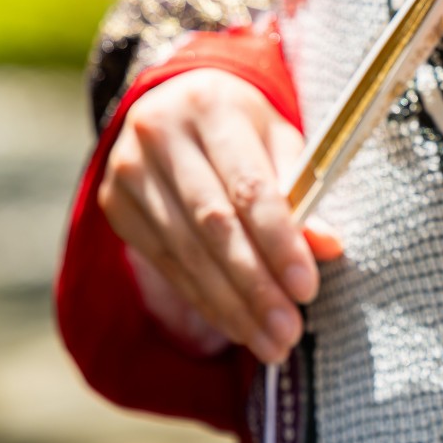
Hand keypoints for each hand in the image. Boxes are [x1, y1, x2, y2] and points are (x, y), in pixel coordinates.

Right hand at [98, 69, 343, 363]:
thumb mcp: (277, 140)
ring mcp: (129, 170)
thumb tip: (327, 247)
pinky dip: (204, 299)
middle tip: (288, 332)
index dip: (278, 241)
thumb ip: (302, 189)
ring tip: (269, 341)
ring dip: (231, 305)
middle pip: (213, 225)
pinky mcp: (116, 204)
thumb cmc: (239, 125)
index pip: (247, 185)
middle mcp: (160, 134)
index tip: (307, 288)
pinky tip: (235, 323)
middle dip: (255, 286)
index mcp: (211, 106)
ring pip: (186, 252)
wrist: (173, 102)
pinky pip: (166, 263)